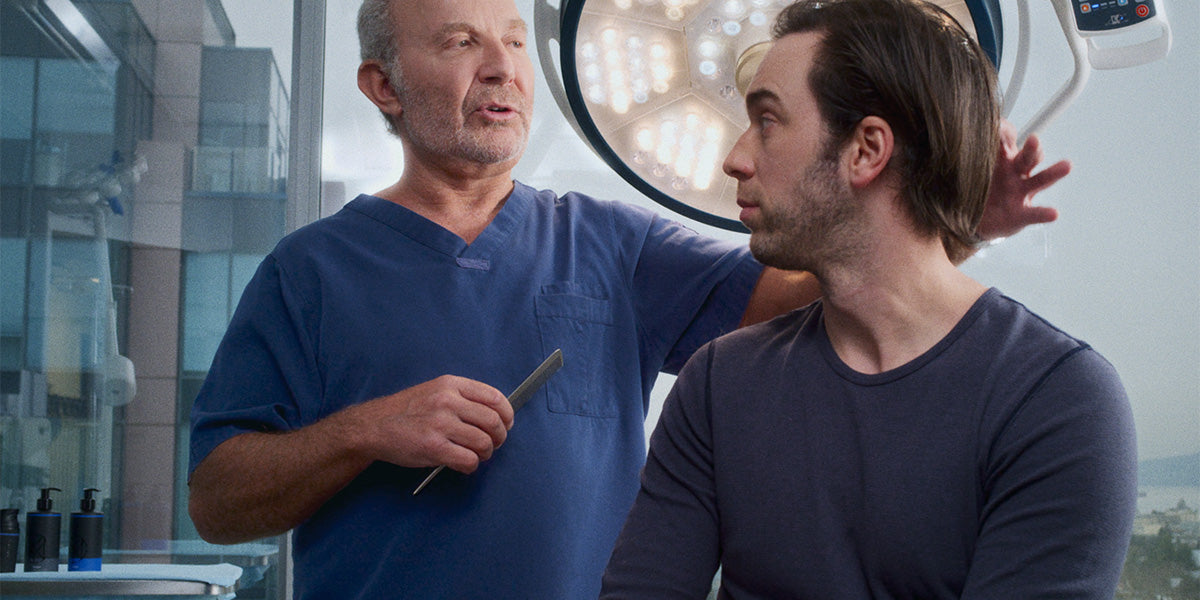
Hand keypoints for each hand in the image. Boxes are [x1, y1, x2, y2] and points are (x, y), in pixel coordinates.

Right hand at [350, 375, 513, 473]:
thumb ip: (462, 397)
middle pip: (493, 421)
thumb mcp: (435, 390)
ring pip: (483, 442)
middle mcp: (447, 401)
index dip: (507, 414)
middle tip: (494, 444)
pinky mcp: (433, 447)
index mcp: (451, 384)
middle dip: (500, 437)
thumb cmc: (406, 411)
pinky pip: (468, 460)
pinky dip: (471, 465)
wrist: (374, 426)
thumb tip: (495, 414)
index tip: (506, 424)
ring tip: (477, 455)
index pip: (495, 397)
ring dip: (486, 453)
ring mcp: (440, 424)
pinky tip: (464, 464)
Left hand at [977, 120, 1070, 240]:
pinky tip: (1053, 213)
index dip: (1005, 132)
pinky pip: (1034, 213)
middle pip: (1028, 156)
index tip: (995, 127)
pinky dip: (1044, 213)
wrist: (973, 219)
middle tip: (1034, 140)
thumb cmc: (976, 187)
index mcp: (1002, 158)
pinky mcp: (1021, 215)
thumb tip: (956, 132)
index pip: (1008, 140)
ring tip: (1067, 165)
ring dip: (1054, 172)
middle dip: (1032, 148)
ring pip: (1040, 180)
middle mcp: (1015, 172)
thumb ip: (967, 151)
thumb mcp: (969, 167)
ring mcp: (1020, 193)